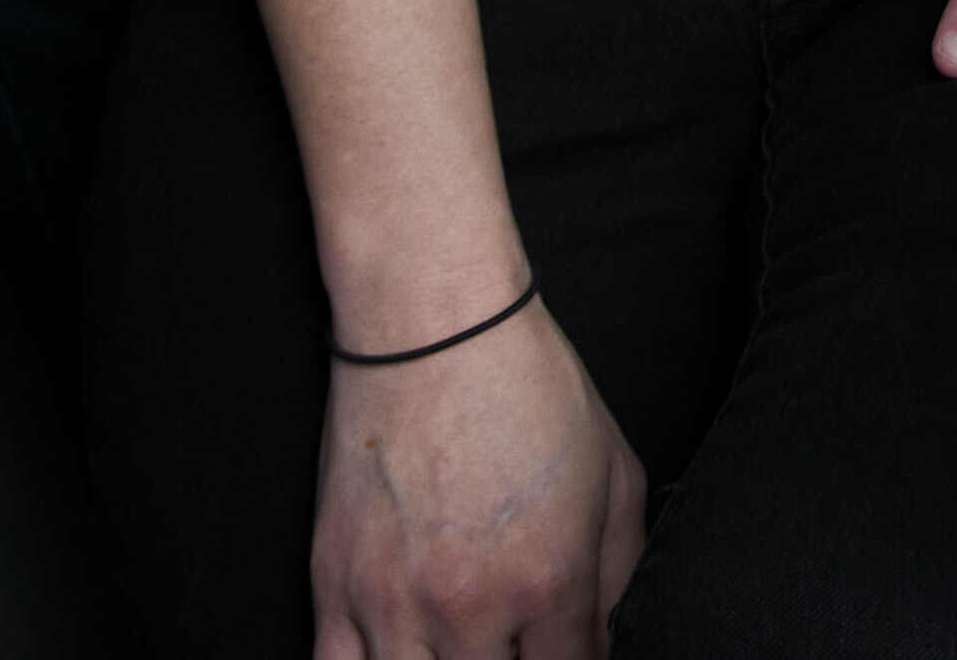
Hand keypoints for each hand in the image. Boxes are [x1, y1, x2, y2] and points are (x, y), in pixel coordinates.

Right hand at [311, 295, 645, 659]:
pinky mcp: (334, 589)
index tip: (566, 650)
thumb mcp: (614, 471)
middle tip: (514, 638)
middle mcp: (470, 607)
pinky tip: (401, 650)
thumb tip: (611, 636)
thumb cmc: (528, 387)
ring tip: (462, 643)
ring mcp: (394, 604)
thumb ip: (622, 570)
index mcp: (549, 580)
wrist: (433, 329)